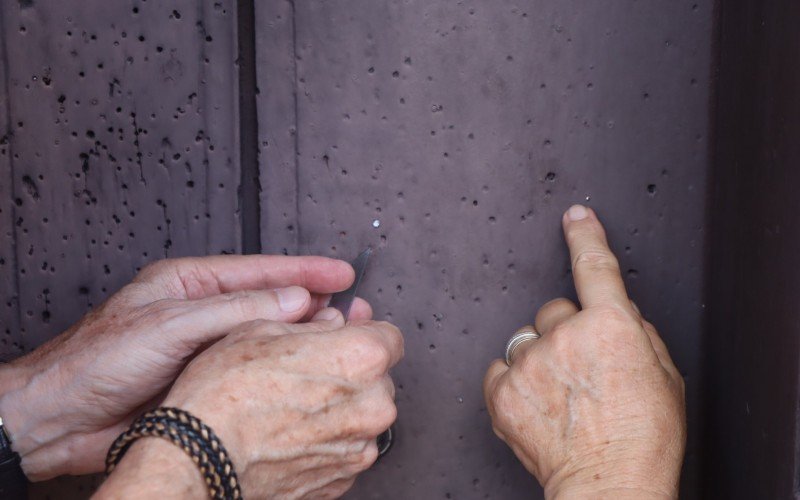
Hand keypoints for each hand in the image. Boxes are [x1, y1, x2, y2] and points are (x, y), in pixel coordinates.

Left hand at [0, 255, 370, 479]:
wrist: (60, 418)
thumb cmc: (96, 361)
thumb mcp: (169, 325)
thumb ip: (235, 310)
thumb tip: (293, 298)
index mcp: (190, 284)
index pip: (261, 270)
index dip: (306, 270)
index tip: (343, 273)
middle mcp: (202, 313)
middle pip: (270, 302)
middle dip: (314, 303)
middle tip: (354, 310)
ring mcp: (206, 349)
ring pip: (266, 338)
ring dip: (302, 338)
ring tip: (340, 339)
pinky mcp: (207, 382)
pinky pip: (253, 371)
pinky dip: (282, 369)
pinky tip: (303, 374)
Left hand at [483, 205, 685, 498]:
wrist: (609, 486)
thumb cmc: (642, 439)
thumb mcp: (663, 375)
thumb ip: (635, 332)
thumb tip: (614, 314)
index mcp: (611, 327)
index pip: (594, 265)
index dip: (584, 235)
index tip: (575, 216)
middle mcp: (566, 337)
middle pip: (554, 311)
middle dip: (566, 332)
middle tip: (581, 371)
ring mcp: (529, 363)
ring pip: (526, 339)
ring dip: (539, 357)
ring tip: (559, 395)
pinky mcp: (502, 391)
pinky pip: (499, 367)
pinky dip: (513, 380)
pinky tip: (534, 402)